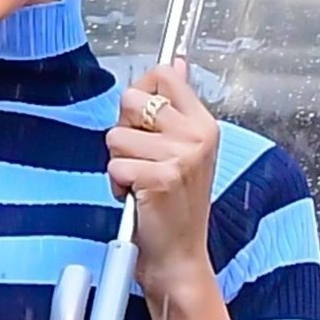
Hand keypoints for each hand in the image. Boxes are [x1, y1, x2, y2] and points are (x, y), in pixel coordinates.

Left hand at [106, 61, 218, 297]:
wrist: (179, 257)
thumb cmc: (176, 206)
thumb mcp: (186, 150)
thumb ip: (178, 106)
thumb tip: (176, 62)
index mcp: (204, 124)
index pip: (164, 74)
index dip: (141, 93)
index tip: (142, 120)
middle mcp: (197, 136)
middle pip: (132, 100)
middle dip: (125, 131)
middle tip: (141, 159)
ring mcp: (180, 157)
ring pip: (116, 136)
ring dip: (119, 162)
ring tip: (140, 182)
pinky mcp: (160, 179)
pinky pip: (114, 166)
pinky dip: (116, 185)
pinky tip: (136, 197)